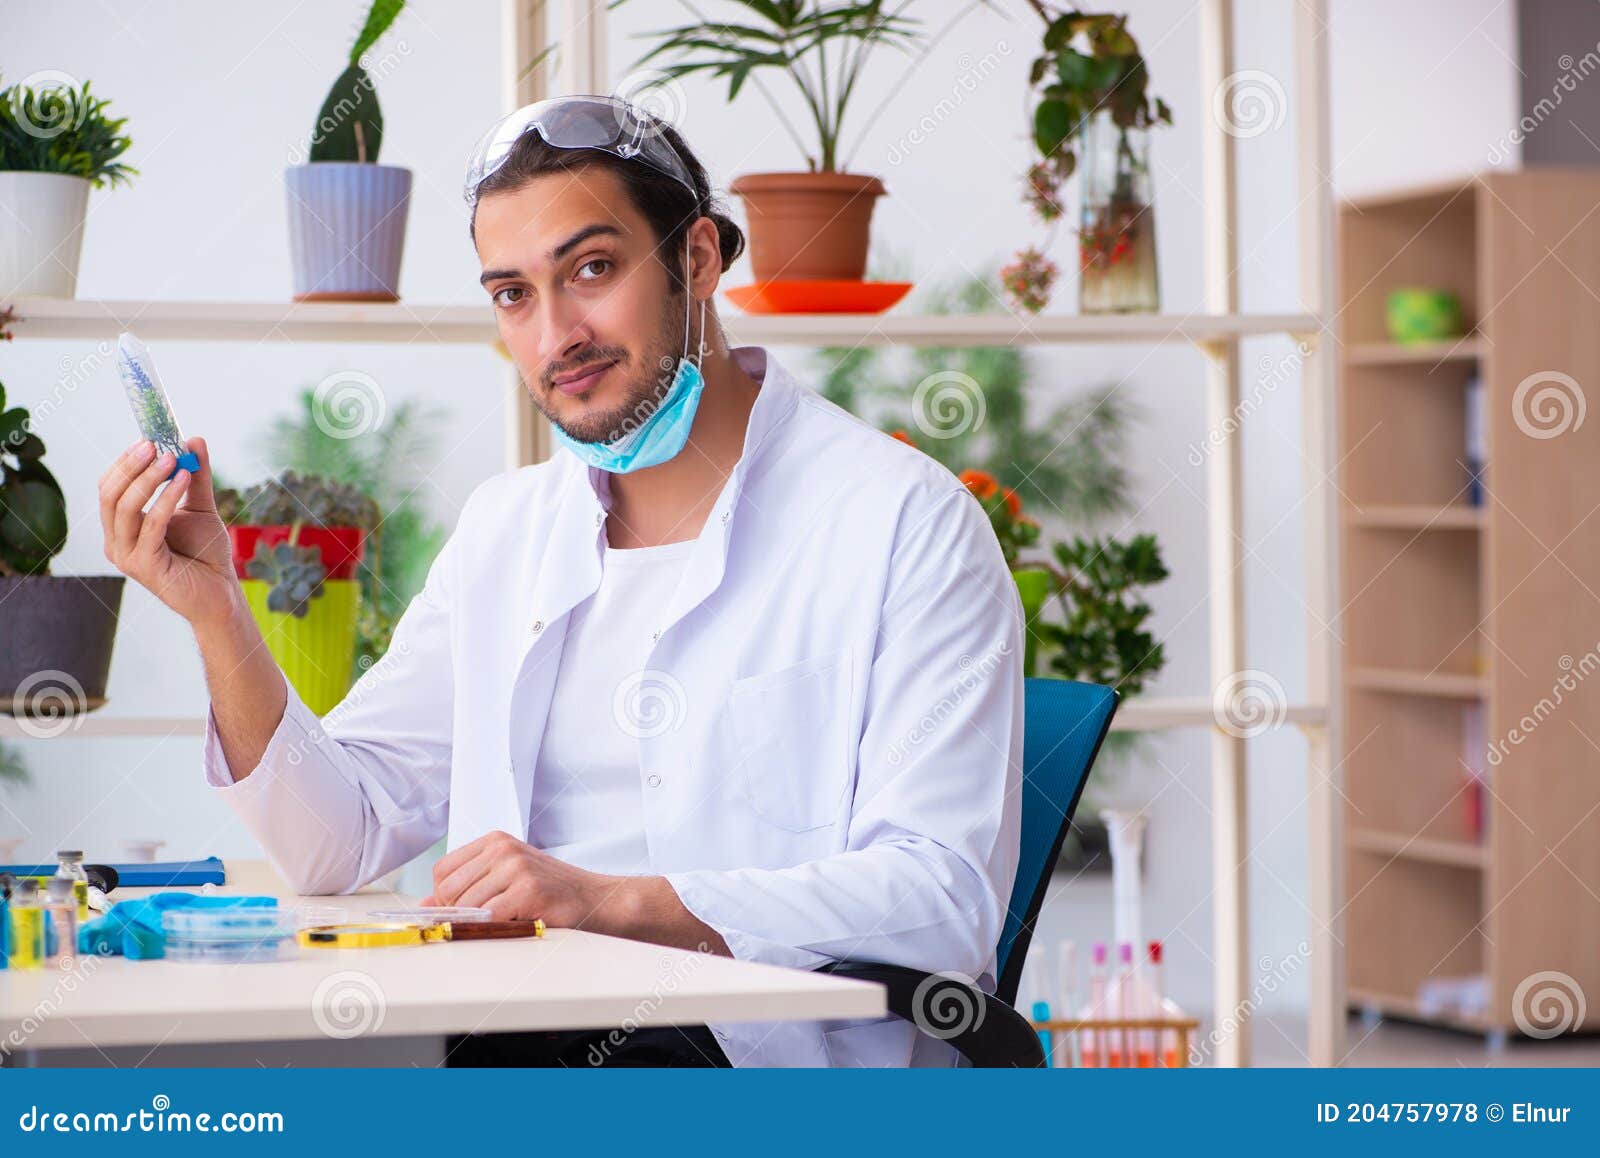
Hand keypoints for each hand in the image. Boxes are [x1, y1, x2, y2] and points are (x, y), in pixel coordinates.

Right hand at [99, 437, 237, 629]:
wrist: (221, 592)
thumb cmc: (206, 554)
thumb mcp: (200, 508)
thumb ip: (196, 477)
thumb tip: (194, 439)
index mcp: (122, 527)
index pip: (110, 487)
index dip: (125, 462)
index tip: (148, 439)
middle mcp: (117, 541)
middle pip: (110, 495)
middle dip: (131, 466)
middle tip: (154, 444)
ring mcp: (127, 556)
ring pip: (126, 508)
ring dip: (149, 479)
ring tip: (173, 459)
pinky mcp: (144, 567)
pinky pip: (152, 525)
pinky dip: (167, 499)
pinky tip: (184, 480)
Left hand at [423, 829, 630, 928]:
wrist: (596, 899)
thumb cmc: (552, 892)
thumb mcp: (507, 879)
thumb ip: (469, 887)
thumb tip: (425, 903)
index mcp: (495, 841)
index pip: (443, 870)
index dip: (443, 897)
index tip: (459, 912)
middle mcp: (503, 848)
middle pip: (449, 889)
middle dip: (458, 913)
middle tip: (482, 923)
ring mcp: (516, 867)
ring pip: (467, 906)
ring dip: (479, 924)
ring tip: (505, 923)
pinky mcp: (528, 889)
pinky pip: (489, 917)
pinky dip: (494, 929)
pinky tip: (514, 925)